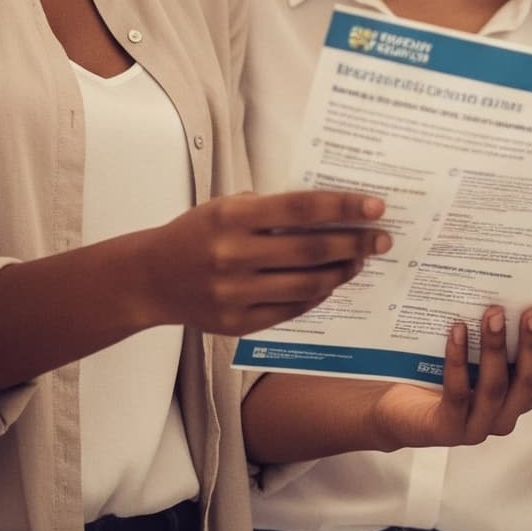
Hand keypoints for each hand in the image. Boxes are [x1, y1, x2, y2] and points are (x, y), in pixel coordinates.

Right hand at [141, 189, 389, 337]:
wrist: (150, 279)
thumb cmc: (196, 234)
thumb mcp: (227, 206)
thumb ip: (272, 210)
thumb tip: (330, 211)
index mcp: (234, 218)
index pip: (301, 209)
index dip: (343, 207)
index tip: (376, 206)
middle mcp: (234, 256)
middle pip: (311, 250)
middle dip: (354, 243)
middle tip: (381, 238)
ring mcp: (235, 294)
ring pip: (306, 286)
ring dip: (341, 273)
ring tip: (360, 261)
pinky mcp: (237, 324)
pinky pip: (290, 311)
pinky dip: (316, 297)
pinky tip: (330, 283)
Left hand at [371, 306, 531, 448]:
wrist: (392, 406)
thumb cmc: (435, 375)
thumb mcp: (469, 354)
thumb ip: (487, 334)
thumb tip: (499, 287)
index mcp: (512, 398)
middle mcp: (500, 415)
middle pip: (525, 383)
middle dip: (529, 346)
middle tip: (528, 312)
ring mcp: (476, 427)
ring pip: (494, 388)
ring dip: (494, 349)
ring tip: (491, 315)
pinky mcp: (447, 429)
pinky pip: (458, 394)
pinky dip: (458, 361)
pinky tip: (456, 333)